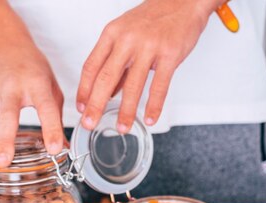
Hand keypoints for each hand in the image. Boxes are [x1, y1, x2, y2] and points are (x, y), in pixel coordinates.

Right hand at [0, 37, 63, 172]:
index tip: (54, 149)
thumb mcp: (52, 88)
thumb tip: (63, 149)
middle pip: (7, 117)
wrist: (4, 46)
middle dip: (5, 141)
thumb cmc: (33, 70)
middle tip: (4, 162)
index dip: (51, 129)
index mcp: (37, 84)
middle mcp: (11, 89)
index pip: (46, 108)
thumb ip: (57, 118)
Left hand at [76, 0, 221, 132]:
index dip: (84, 91)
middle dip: (96, 105)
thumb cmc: (154, 17)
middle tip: (90, 123)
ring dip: (125, 111)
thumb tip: (108, 92)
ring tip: (121, 128)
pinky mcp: (170, 54)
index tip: (81, 108)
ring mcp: (149, 47)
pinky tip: (149, 118)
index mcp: (112, 34)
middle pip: (106, 78)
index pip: (91, 66)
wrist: (184, 0)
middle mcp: (127, 40)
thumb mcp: (126, 34)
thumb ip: (117, 63)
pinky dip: (154, 105)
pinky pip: (159, 86)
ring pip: (132, 86)